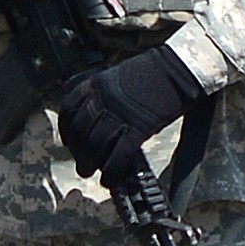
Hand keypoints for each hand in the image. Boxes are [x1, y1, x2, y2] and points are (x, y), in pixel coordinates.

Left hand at [54, 45, 208, 186]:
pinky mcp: (139, 127)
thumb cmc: (153, 71)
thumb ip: (105, 94)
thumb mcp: (119, 76)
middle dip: (76, 151)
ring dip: (88, 162)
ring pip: (95, 144)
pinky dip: (112, 170)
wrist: (178, 66)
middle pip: (80, 131)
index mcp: (96, 84)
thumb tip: (99, 117)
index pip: (69, 109)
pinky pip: (119, 154)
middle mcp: (102, 99)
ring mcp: (119, 113)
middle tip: (80, 163)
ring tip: (87, 172)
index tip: (68, 141)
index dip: (66, 130)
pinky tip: (110, 179)